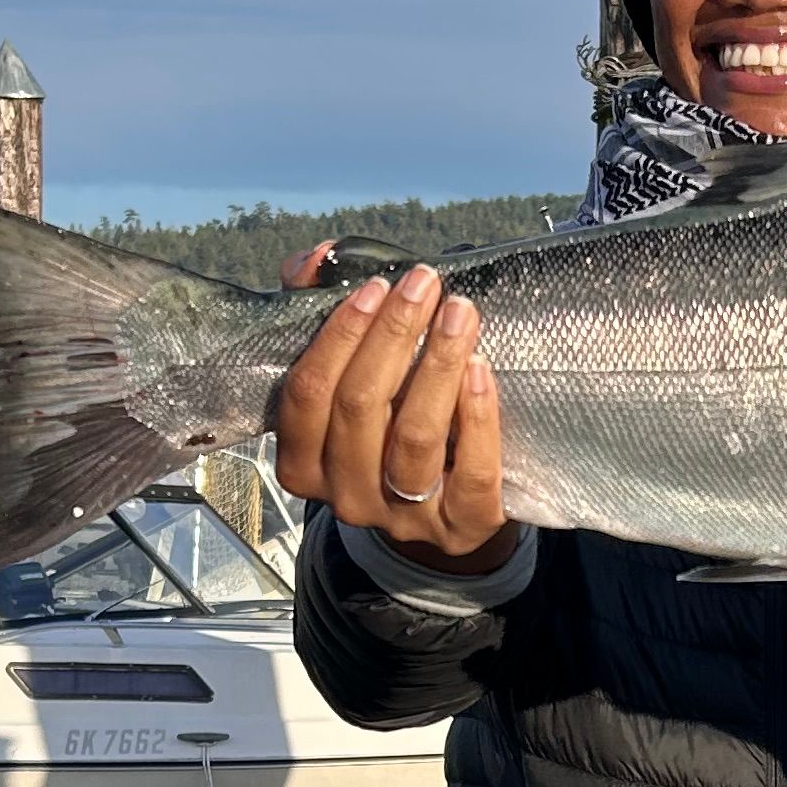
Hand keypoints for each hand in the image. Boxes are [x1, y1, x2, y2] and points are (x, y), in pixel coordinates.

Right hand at [273, 255, 515, 572]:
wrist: (446, 510)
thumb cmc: (389, 426)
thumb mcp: (348, 376)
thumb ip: (319, 309)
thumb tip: (315, 258)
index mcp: (304, 465)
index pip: (307, 395)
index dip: (339, 334)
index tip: (377, 285)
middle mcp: (347, 498)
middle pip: (360, 407)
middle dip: (393, 334)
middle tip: (425, 284)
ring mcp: (403, 519)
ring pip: (414, 437)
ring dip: (438, 364)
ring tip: (460, 312)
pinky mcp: (462, 528)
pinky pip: (471, 471)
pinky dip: (477, 416)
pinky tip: (482, 368)